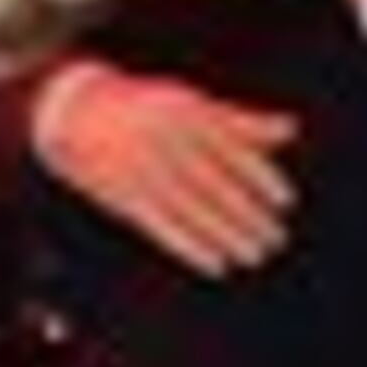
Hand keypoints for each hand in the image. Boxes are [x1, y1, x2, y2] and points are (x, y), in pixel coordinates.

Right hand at [33, 62, 301, 274]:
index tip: (285, 202)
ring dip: (226, 236)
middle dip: (248, 215)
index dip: (262, 178)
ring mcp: (142, 171)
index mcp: (186, 115)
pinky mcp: (123, 196)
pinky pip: (161, 227)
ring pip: (192, 211)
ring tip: (253, 255)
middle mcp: (165, 143)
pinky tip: (215, 264)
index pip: (232, 151)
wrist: (75, 111)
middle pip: (215, 186)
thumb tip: (291, 129)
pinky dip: (189, 248)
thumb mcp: (191, 102)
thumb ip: (240, 120)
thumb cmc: (145, 106)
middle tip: (275, 239)